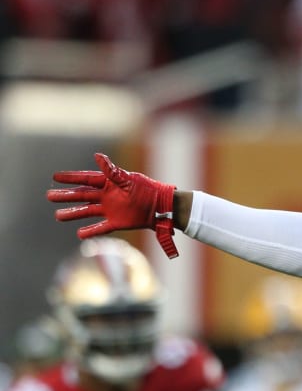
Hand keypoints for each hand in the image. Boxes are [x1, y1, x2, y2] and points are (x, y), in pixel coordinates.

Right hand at [47, 152, 178, 257]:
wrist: (162, 207)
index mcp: (108, 183)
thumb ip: (111, 171)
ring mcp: (110, 210)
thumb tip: (97, 156)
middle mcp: (106, 196)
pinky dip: (91, 231)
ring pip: (87, 212)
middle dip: (66, 196)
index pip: (85, 179)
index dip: (70, 178)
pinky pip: (101, 228)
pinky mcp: (117, 222)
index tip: (55, 177)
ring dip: (73, 214)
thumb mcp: (128, 179)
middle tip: (49, 196)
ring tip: (58, 216)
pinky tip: (79, 234)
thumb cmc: (147, 190)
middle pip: (82, 196)